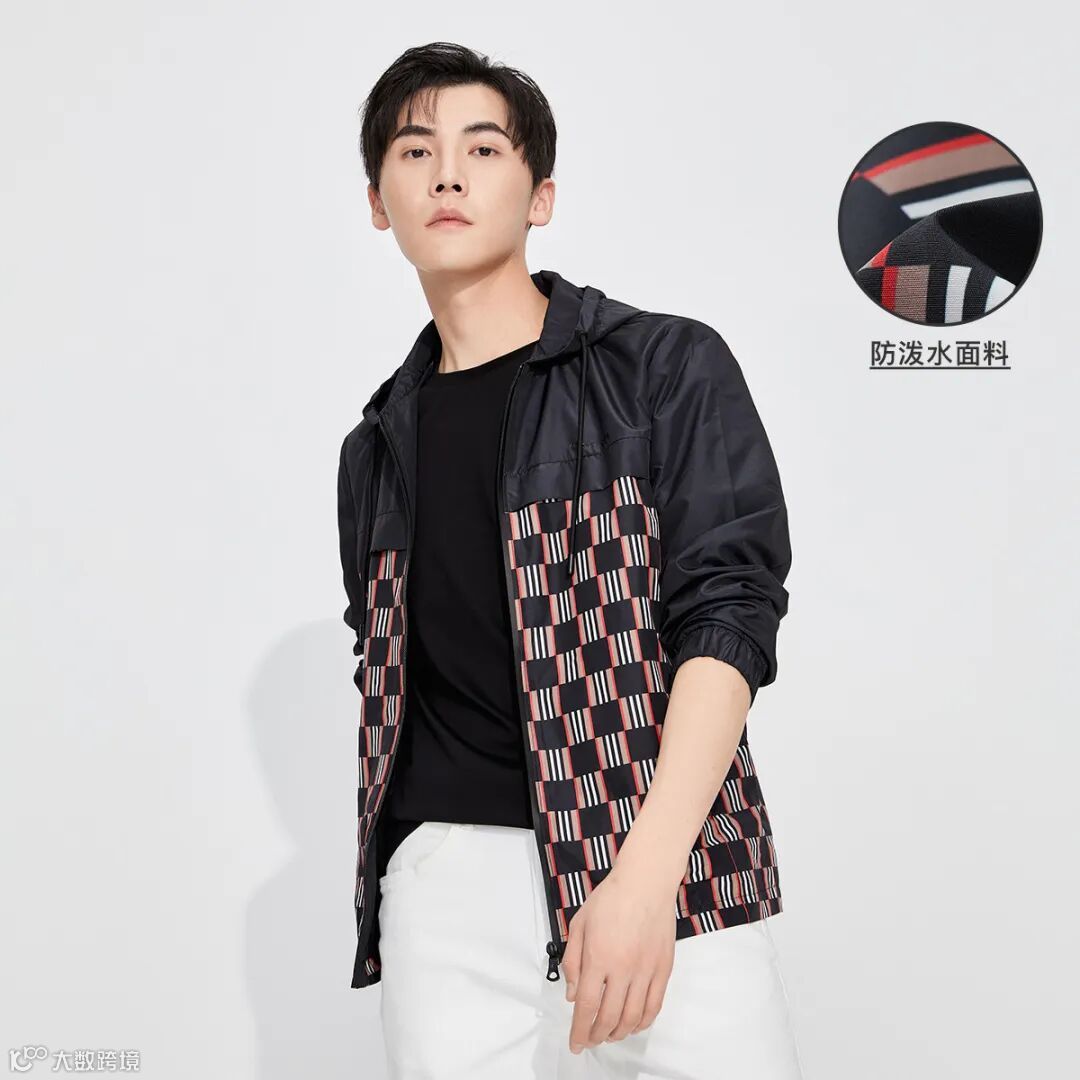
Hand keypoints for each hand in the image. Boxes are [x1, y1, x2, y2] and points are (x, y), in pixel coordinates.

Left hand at [561, 865, 675, 1053]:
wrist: (645, 882)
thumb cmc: (610, 899)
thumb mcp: (579, 924)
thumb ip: (573, 962)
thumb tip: (573, 995)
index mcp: (598, 957)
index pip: (587, 1006)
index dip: (580, 1031)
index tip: (575, 1044)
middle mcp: (623, 968)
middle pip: (609, 1018)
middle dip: (597, 1036)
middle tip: (590, 1040)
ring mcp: (646, 970)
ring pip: (633, 1017)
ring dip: (619, 1033)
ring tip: (609, 1035)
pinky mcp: (663, 969)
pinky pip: (654, 1006)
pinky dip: (643, 1022)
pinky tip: (633, 1025)